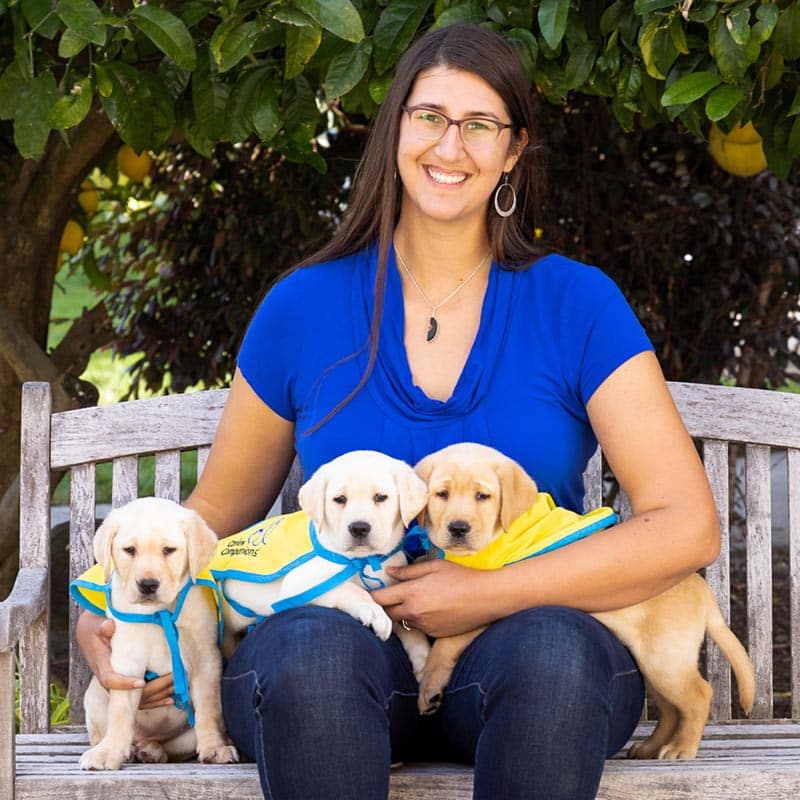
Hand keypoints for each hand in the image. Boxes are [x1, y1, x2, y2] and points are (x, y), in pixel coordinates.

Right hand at [75, 611, 174, 708]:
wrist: (92, 638)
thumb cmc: (97, 631)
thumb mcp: (97, 626)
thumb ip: (103, 627)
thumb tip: (108, 625)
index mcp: (102, 667)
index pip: (110, 680)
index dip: (124, 684)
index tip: (141, 682)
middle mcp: (110, 682)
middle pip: (130, 695)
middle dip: (152, 689)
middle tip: (172, 678)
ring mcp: (118, 687)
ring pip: (138, 700)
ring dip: (158, 696)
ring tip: (176, 686)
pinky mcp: (126, 688)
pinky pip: (141, 699)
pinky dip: (156, 700)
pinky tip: (171, 698)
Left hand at [371, 559, 498, 637]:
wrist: (485, 598)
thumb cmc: (460, 577)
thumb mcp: (433, 566)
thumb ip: (408, 571)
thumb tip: (389, 572)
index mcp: (412, 593)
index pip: (380, 599)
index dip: (372, 596)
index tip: (369, 592)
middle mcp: (414, 612)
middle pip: (387, 613)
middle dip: (385, 606)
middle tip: (388, 596)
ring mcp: (424, 625)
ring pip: (403, 621)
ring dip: (402, 613)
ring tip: (413, 601)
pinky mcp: (434, 634)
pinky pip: (418, 627)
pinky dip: (418, 619)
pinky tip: (430, 609)